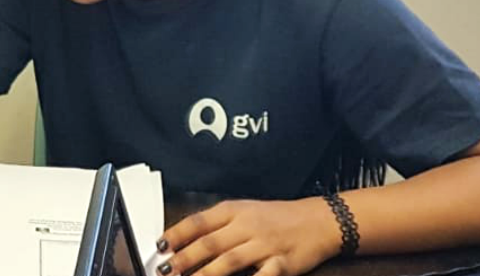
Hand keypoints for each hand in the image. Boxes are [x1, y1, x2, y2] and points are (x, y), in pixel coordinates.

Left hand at [154, 198, 340, 275]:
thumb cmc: (278, 217)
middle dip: (184, 259)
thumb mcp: (246, 211)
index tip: (159, 246)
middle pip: (209, 243)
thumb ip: (218, 225)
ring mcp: (265, 245)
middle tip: (165, 270)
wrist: (320, 220)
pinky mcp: (282, 264)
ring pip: (228, 261)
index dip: (177, 234)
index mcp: (235, 211)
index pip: (199, 221)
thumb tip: (185, 241)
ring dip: (204, 274)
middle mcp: (247, 226)